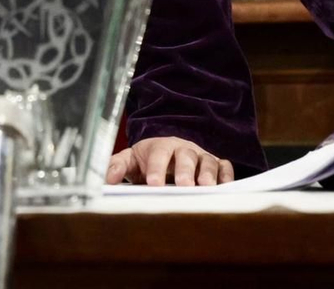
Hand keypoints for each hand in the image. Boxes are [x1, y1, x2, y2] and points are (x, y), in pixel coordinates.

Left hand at [105, 136, 234, 186]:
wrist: (168, 150)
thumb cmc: (148, 159)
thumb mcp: (130, 160)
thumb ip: (117, 167)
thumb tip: (107, 179)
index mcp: (160, 146)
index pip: (158, 153)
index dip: (156, 168)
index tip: (153, 184)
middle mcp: (182, 148)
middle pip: (185, 155)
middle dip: (184, 170)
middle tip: (183, 185)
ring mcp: (200, 155)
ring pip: (207, 161)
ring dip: (207, 174)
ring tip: (205, 188)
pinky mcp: (216, 164)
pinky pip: (224, 166)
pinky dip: (226, 175)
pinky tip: (225, 187)